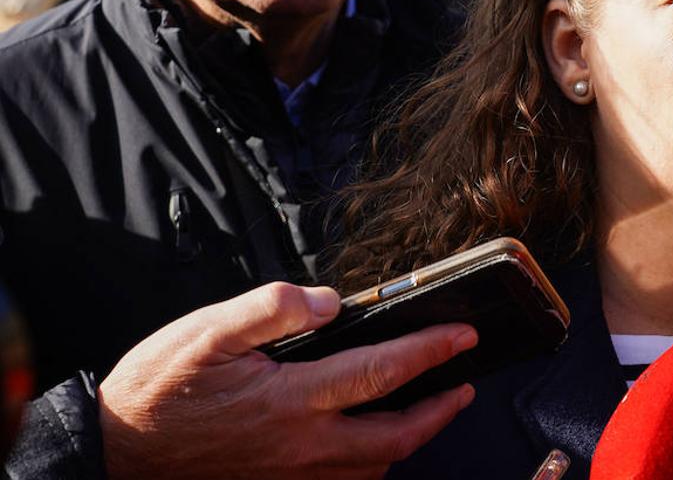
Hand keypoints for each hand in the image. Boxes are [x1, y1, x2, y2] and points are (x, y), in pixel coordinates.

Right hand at [98, 282, 477, 479]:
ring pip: (373, 468)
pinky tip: (371, 446)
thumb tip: (327, 302)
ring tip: (426, 410)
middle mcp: (301, 446)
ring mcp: (291, 476)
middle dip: (441, 409)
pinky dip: (370, 467)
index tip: (462, 335)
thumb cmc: (157, 390)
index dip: (430, 351)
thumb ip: (270, 308)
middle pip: (396, 436)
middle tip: (466, 384)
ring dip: (409, 441)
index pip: (381, 371)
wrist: (113, 454)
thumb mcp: (204, 331)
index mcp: (290, 399)